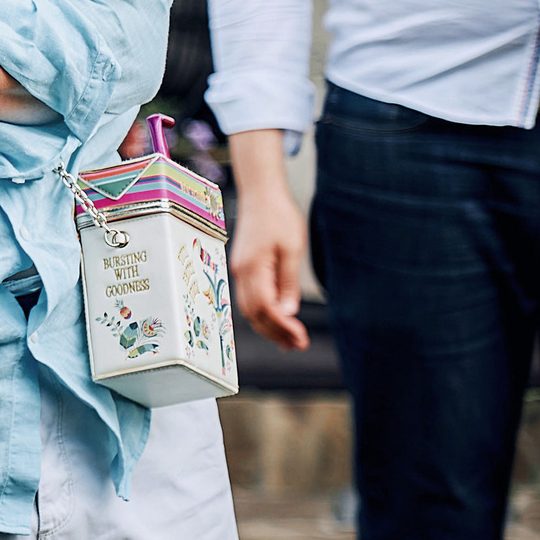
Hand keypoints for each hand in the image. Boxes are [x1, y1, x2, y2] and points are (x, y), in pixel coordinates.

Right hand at [227, 131, 310, 351]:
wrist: (260, 193)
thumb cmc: (279, 217)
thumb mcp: (292, 249)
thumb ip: (288, 283)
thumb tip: (287, 313)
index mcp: (253, 267)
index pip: (265, 308)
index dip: (282, 327)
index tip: (301, 339)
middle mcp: (241, 272)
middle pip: (254, 313)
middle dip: (275, 333)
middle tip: (298, 346)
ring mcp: (238, 270)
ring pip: (249, 309)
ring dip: (268, 327)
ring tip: (289, 340)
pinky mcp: (242, 267)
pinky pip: (249, 298)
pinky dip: (262, 314)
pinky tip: (277, 319)